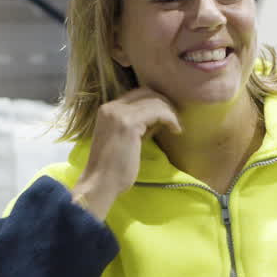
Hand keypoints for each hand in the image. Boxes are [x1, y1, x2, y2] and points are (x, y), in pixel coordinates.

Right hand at [72, 88, 181, 220]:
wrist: (100, 183)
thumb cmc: (112, 169)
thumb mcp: (126, 140)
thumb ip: (139, 126)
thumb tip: (159, 118)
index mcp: (108, 110)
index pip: (138, 94)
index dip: (156, 102)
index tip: (168, 116)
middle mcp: (112, 107)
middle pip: (147, 92)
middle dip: (165, 103)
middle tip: (176, 120)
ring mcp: (119, 114)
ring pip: (154, 100)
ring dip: (170, 112)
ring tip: (176, 127)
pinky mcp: (129, 123)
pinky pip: (158, 112)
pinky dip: (170, 118)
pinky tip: (176, 130)